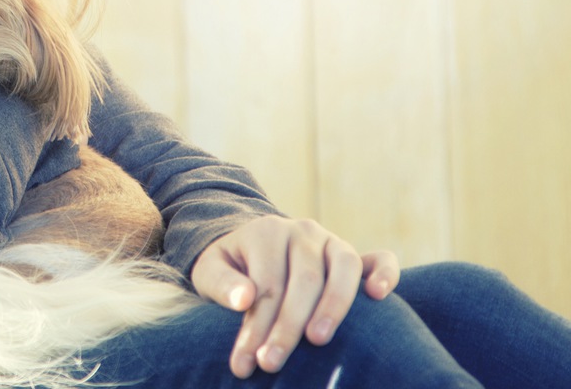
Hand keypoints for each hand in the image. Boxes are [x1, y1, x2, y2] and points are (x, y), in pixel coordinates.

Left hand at [189, 215, 398, 377]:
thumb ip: (221, 284)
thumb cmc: (231, 269)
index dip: (257, 326)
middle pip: (303, 281)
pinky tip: (379, 295)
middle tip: (272, 363)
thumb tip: (243, 300)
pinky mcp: (354, 255)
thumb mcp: (210, 271)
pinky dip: (385, 273)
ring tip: (318, 340)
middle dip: (288, 327)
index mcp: (266, 232)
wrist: (249, 248)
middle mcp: (302, 231)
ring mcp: (331, 241)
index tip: (247, 362)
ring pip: (342, 268)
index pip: (266, 285)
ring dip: (333, 306)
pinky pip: (379, 259)